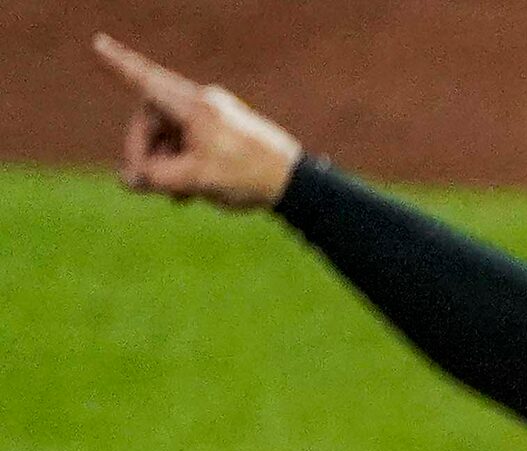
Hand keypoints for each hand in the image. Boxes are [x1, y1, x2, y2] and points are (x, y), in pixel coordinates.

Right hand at [92, 34, 300, 208]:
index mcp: (194, 107)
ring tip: (178, 196)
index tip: (97, 44)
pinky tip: (188, 194)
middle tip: (144, 183)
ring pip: (168, 136)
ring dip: (165, 165)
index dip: (119, 65)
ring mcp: (212, 117)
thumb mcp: (195, 180)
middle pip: (151, 120)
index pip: (147, 82)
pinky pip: (186, 144)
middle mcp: (201, 104)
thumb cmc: (248, 176)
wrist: (296, 184)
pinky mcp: (220, 132)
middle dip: (145, 152)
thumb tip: (129, 180)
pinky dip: (181, 166)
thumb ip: (156, 178)